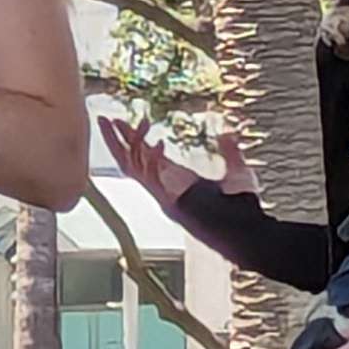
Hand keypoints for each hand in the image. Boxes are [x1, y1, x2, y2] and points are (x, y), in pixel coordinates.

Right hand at [98, 114, 247, 214]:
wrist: (246, 229)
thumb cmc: (242, 207)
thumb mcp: (236, 172)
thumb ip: (230, 153)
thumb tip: (228, 135)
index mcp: (176, 180)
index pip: (145, 156)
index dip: (134, 138)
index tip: (122, 121)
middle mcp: (165, 186)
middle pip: (129, 160)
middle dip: (115, 139)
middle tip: (102, 119)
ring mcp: (164, 194)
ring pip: (133, 165)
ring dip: (127, 142)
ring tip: (119, 122)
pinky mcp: (168, 199)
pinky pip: (152, 176)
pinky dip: (152, 159)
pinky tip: (160, 143)